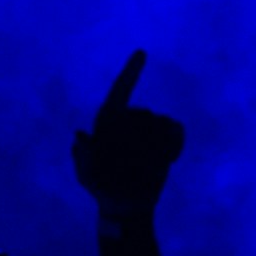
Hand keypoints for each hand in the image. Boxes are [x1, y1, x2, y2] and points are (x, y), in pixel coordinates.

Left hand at [70, 49, 184, 218]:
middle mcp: (128, 119)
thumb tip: (80, 135)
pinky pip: (176, 130)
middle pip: (144, 115)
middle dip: (142, 141)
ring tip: (146, 168)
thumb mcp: (88, 176)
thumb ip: (84, 157)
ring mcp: (147, 127)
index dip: (130, 71)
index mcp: (107, 120)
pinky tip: (167, 160)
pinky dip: (175, 144)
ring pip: (162, 123)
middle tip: (130, 168)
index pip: (119, 90)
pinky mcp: (165, 138)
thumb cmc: (102, 188)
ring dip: (157, 146)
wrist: (125, 203)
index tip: (142, 52)